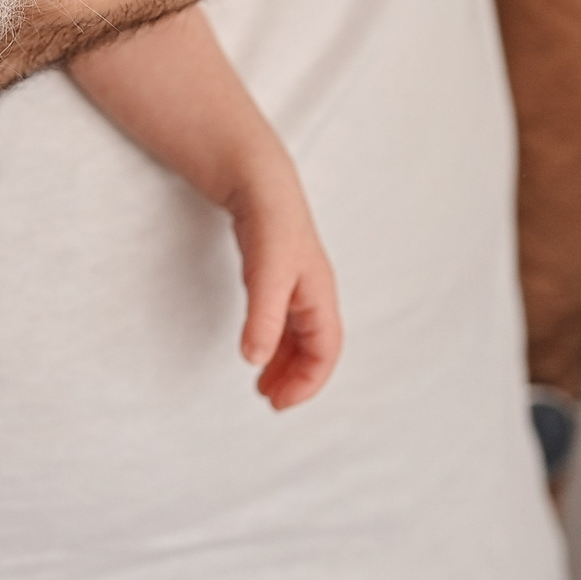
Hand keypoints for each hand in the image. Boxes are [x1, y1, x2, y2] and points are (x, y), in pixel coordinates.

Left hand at [225, 160, 342, 410]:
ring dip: (284, 362)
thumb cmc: (269, 222)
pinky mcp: (275, 272)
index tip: (278, 403)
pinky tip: (255, 345)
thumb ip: (262, 317)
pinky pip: (282, 318)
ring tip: (261, 384)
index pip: (325, 350)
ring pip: (297, 334)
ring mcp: (295, 282)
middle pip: (314, 347)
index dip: (307, 381)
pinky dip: (272, 339)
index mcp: (319, 294)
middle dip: (296, 377)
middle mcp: (312, 291)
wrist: (255, 177)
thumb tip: (254, 361)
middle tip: (269, 400)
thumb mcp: (266, 274)